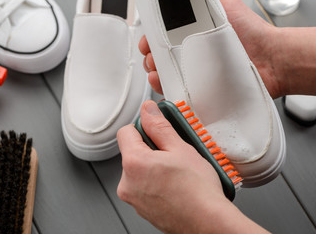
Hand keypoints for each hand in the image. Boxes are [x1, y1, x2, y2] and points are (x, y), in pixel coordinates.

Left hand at [117, 100, 268, 233]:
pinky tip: (175, 184)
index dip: (143, 127)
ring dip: (154, 166)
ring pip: (139, 170)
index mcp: (133, 163)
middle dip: (151, 148)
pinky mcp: (142, 209)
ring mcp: (134, 199)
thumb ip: (160, 126)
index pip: (126, 132)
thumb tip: (148, 110)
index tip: (157, 130)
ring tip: (177, 171)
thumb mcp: (180, 148)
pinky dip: (156, 182)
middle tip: (173, 152)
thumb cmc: (198, 191)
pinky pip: (144, 186)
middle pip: (132, 152)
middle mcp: (127, 183)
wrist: (208, 223)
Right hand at [139, 0, 282, 98]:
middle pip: (159, 56)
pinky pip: (176, 91)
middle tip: (153, 55)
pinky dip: (163, 88)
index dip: (151, 39)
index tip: (149, 40)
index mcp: (192, 33)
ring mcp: (194, 72)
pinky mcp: (199, 89)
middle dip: (150, 56)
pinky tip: (162, 82)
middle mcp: (191, 53)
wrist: (269, 59)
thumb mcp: (223, 3)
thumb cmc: (250, 31)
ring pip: (164, 74)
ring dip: (153, 72)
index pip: (162, 37)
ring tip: (156, 69)